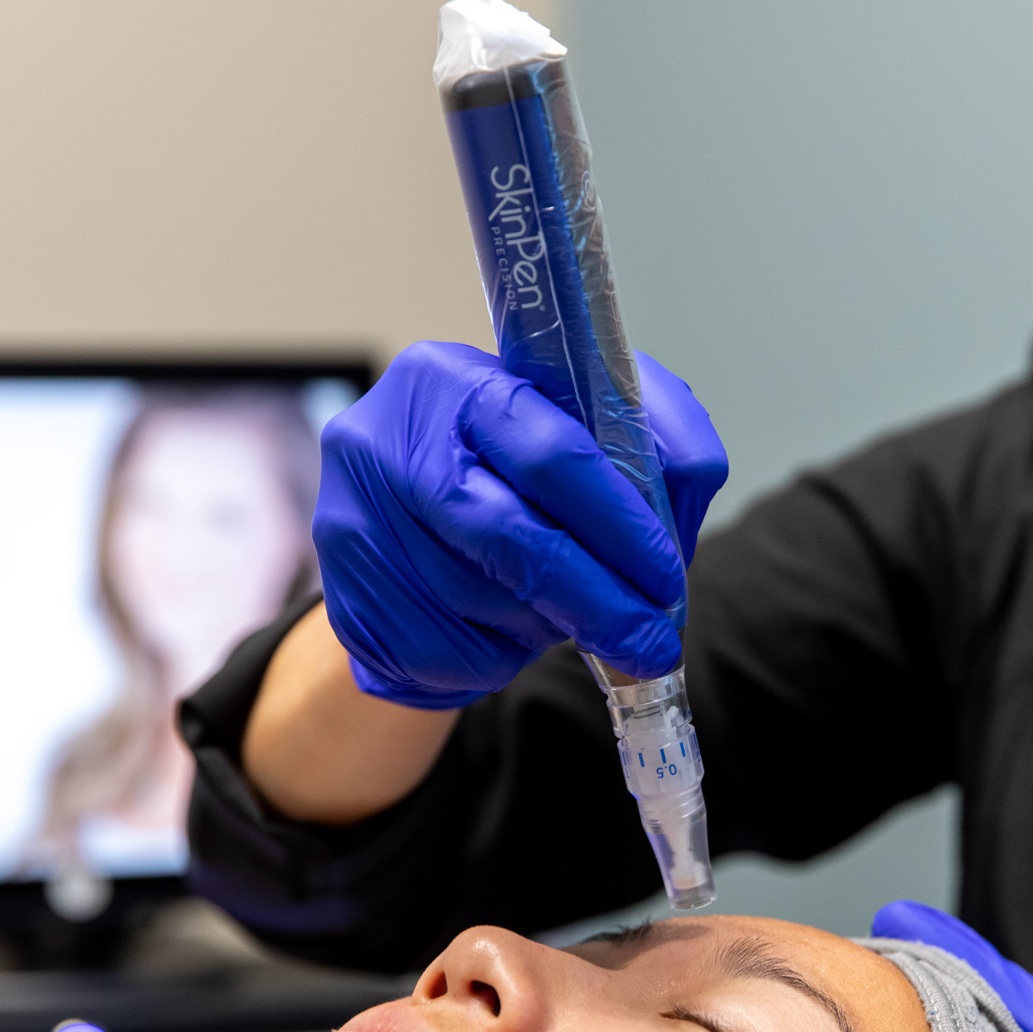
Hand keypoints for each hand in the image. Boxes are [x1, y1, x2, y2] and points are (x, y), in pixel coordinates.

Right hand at [313, 341, 726, 707]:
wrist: (397, 537)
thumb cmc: (500, 474)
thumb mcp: (571, 427)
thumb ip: (642, 437)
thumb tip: (683, 488)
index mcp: (446, 378)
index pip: (550, 450)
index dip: (620, 521)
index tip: (666, 573)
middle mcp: (385, 443)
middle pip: (516, 538)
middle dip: (599, 598)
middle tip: (651, 639)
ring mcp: (354, 525)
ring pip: (488, 602)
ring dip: (549, 624)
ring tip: (568, 617)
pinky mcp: (349, 602)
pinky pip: (453, 650)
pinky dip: (502, 653)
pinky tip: (507, 631)